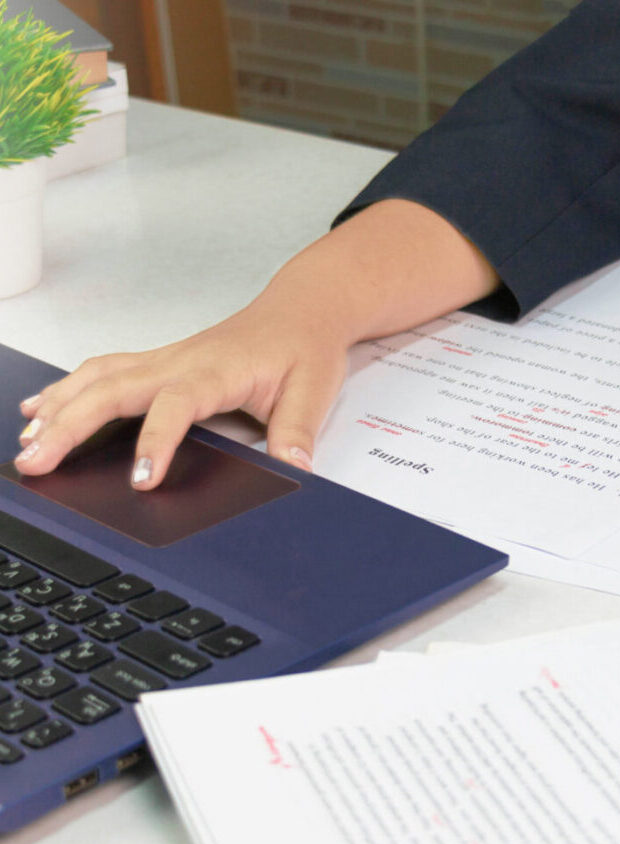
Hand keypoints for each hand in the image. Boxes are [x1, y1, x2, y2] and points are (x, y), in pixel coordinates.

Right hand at [15, 298, 345, 487]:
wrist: (301, 311)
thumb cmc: (303, 347)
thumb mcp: (313, 392)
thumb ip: (298, 432)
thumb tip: (295, 469)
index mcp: (216, 371)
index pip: (175, 405)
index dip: (156, 441)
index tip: (141, 479)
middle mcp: (180, 361)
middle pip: (113, 389)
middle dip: (70, 425)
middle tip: (38, 462)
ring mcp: (164, 359)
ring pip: (98, 378)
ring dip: (60, 406)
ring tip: (29, 440)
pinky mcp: (159, 362)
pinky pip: (104, 372)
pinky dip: (68, 389)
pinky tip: (42, 407)